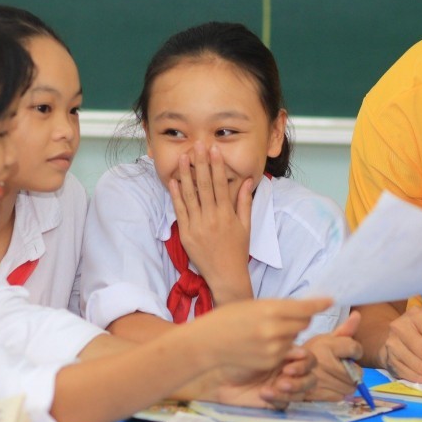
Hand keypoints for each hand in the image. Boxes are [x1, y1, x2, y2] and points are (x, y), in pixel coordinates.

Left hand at [168, 144, 253, 304]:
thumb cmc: (237, 251)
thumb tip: (248, 181)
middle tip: (197, 145)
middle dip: (201, 163)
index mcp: (227, 215)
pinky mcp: (186, 233)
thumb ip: (244, 202)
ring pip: (190, 195)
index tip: (214, 150)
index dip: (217, 165)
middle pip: (204, 185)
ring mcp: (197, 225)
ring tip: (183, 158)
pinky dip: (176, 195)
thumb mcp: (246, 226)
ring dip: (185, 174)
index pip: (221, 184)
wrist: (226, 276)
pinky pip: (180, 211)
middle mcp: (212, 218)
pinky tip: (174, 181)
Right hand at [194, 297, 332, 375]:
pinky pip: (284, 352)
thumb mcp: (252, 305)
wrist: (206, 343)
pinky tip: (260, 345)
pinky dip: (279, 348)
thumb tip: (301, 309)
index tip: (330, 301)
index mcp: (270, 309)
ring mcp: (273, 348)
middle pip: (304, 323)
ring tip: (264, 333)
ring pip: (294, 338)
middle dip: (299, 320)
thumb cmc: (226, 320)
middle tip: (282, 318)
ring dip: (287, 335)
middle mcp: (275, 329)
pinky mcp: (270, 362)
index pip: (305, 307)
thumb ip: (277, 307)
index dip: (319, 303)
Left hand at [214, 347, 317, 408]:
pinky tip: (264, 393)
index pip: (308, 360)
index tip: (290, 363)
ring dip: (292, 389)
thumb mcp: (261, 349)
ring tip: (277, 386)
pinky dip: (278, 398)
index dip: (304, 363)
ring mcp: (283, 387)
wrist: (218, 377)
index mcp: (288, 356)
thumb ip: (283, 349)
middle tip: (284, 378)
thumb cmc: (236, 358)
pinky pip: (286, 403)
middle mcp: (288, 371)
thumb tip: (300, 350)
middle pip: (310, 378)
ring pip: (301, 392)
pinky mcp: (276, 402)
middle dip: (300, 379)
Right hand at [302, 311, 363, 400]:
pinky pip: (339, 396)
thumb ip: (344, 330)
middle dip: (354, 371)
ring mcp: (320, 379)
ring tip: (338, 377)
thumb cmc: (310, 352)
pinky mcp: (317, 393)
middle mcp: (324, 361)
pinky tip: (331, 385)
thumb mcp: (326, 338)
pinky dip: (338, 392)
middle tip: (345, 368)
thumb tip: (357, 315)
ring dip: (347, 383)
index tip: (351, 353)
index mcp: (327, 344)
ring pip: (350, 386)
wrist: (285, 368)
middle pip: (356, 372)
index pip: (355, 349)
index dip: (356, 352)